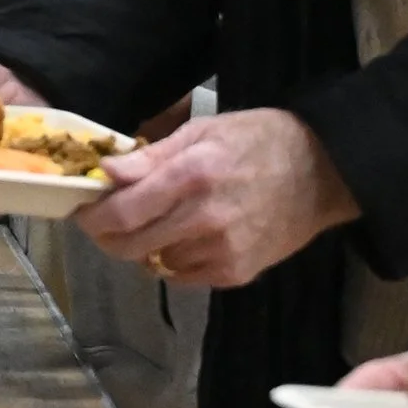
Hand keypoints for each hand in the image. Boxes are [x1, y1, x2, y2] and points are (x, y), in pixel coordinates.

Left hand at [85, 107, 358, 293]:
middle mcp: (203, 219)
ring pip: (154, 262)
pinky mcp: (236, 273)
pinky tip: (186, 236)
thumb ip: (151, 157)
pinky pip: (184, 275)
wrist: (323, 172)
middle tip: (105, 220)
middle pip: (130, 245)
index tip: (84, 209)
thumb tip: (107, 172)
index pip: (122, 212)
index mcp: (192, 176)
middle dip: (107, 235)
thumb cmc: (259, 141)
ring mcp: (221, 251)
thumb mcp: (203, 131)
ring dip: (143, 246)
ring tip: (155, 221)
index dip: (93, 215)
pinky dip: (174, 259)